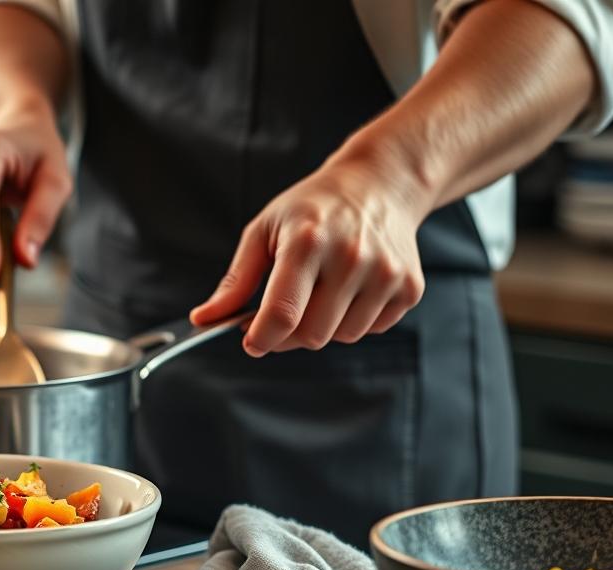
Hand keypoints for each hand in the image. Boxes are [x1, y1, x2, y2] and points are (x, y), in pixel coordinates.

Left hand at [190, 155, 429, 355]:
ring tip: (321, 290)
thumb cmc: (313, 209)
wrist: (380, 185)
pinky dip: (353, 319)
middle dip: (289, 334)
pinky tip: (350, 288)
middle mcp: (351, 257)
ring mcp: (386, 273)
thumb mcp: (264, 231)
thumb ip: (236, 281)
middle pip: (311, 334)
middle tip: (282, 312)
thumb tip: (204, 319)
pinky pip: (371, 329)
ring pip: (342, 337)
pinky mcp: (409, 287)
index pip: (282, 312)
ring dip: (323, 326)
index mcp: (307, 242)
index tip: (251, 341)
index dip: (261, 338)